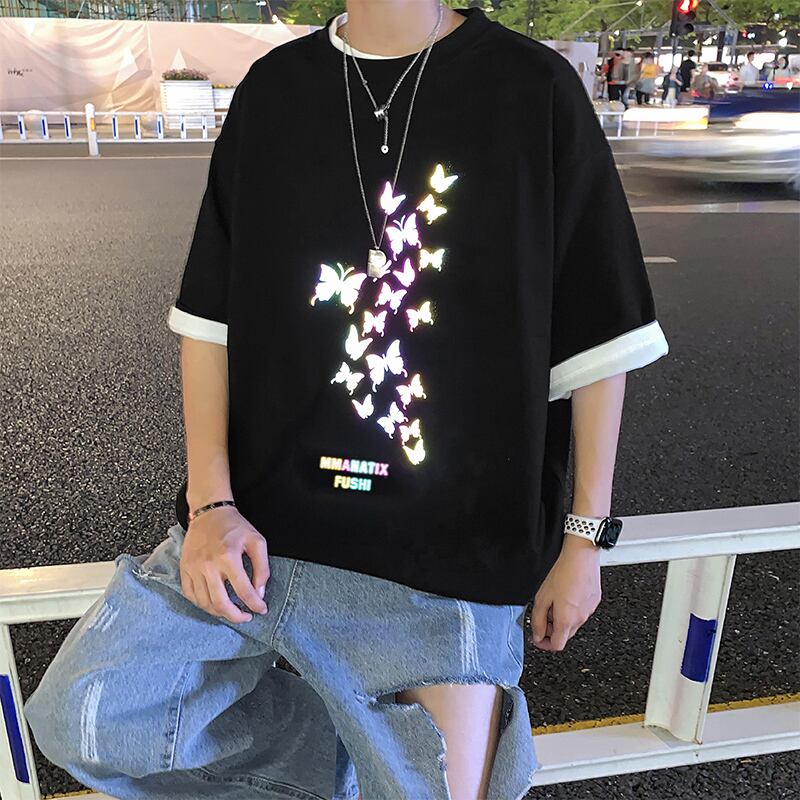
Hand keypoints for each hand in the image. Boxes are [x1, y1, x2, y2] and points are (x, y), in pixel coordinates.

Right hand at [180, 506, 269, 623]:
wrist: (209, 512)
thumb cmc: (235, 527)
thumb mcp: (257, 542)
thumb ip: (262, 568)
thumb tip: (259, 593)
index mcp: (228, 557)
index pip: (243, 591)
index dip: (255, 605)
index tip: (262, 610)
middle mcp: (208, 565)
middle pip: (220, 603)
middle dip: (236, 617)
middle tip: (246, 617)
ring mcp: (193, 568)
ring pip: (204, 603)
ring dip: (219, 613)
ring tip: (232, 611)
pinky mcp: (184, 568)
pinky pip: (190, 595)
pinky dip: (202, 604)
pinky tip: (213, 603)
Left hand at [529, 536, 601, 651]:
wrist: (581, 557)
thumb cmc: (563, 573)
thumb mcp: (542, 598)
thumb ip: (538, 620)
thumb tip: (537, 635)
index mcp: (566, 620)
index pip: (557, 645)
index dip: (544, 644)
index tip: (538, 637)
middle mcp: (580, 619)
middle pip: (565, 635)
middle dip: (552, 629)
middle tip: (544, 616)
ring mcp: (589, 611)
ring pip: (573, 623)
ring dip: (562, 618)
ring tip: (555, 601)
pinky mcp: (594, 602)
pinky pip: (581, 612)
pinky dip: (572, 609)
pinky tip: (566, 594)